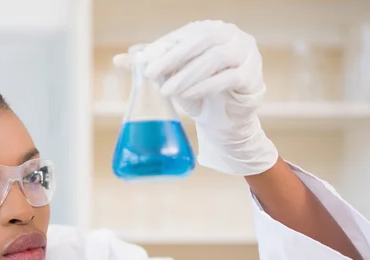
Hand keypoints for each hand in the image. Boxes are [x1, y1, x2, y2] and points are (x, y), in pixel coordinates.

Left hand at [113, 20, 277, 175]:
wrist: (224, 119)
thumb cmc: (197, 93)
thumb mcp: (173, 78)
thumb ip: (151, 67)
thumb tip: (118, 60)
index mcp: (210, 30)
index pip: (186, 34)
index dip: (164, 47)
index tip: (144, 63)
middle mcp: (230, 36)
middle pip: (201, 40)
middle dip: (174, 57)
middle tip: (152, 74)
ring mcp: (245, 54)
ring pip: (215, 58)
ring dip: (187, 74)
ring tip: (167, 90)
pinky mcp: (252, 77)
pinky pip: (228, 78)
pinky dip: (205, 86)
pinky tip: (188, 96)